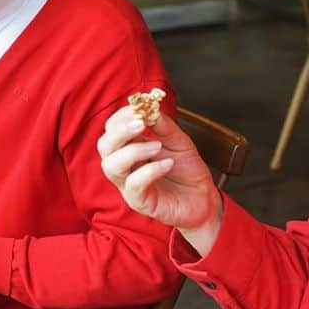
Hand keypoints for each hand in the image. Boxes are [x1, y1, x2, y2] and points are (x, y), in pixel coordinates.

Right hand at [97, 108, 222, 253]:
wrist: (203, 199)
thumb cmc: (187, 171)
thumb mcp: (180, 142)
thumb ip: (165, 127)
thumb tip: (152, 109)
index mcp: (130, 148)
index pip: (112, 129)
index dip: (122, 116)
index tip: (140, 107)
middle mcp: (124, 166)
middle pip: (104, 146)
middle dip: (119, 131)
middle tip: (141, 123)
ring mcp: (129, 185)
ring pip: (111, 165)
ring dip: (133, 151)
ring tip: (158, 146)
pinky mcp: (139, 202)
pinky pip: (134, 184)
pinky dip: (150, 171)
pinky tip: (167, 164)